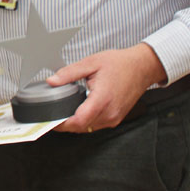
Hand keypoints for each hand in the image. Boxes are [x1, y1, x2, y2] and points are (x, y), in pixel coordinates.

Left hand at [48, 43, 166, 132]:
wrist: (141, 67)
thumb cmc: (119, 64)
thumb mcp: (90, 63)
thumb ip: (69, 73)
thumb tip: (52, 81)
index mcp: (102, 99)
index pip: (79, 120)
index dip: (62, 123)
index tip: (50, 120)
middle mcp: (110, 113)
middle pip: (82, 127)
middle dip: (65, 124)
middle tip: (51, 115)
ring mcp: (114, 118)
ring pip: (89, 128)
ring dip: (75, 123)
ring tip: (62, 112)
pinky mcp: (116, 118)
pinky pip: (97, 125)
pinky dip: (85, 121)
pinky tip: (78, 111)